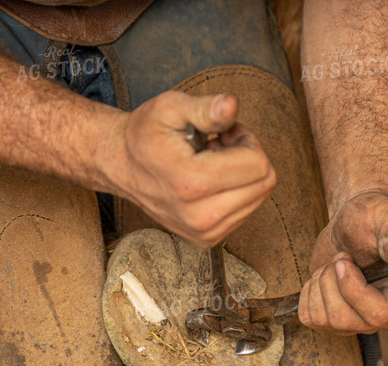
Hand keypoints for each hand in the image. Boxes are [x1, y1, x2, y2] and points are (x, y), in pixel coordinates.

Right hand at [100, 91, 275, 246]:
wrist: (123, 166)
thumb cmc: (146, 135)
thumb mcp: (170, 108)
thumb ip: (205, 108)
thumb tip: (231, 105)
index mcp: (191, 183)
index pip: (257, 165)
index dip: (246, 140)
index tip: (224, 133)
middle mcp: (199, 216)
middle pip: (263, 184)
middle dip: (249, 157)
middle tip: (220, 145)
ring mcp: (203, 232)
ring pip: (258, 198)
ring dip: (243, 175)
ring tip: (213, 162)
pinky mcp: (207, 239)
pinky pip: (246, 212)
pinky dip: (236, 192)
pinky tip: (211, 180)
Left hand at [299, 193, 387, 333]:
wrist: (354, 223)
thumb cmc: (376, 217)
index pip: (378, 313)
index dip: (352, 289)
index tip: (342, 260)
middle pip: (344, 320)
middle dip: (330, 282)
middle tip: (339, 257)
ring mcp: (360, 322)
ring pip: (324, 320)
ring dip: (319, 284)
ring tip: (333, 263)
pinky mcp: (336, 320)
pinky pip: (310, 317)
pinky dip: (307, 293)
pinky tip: (324, 276)